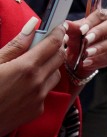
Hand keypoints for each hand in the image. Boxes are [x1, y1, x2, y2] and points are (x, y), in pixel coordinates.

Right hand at [0, 17, 64, 135]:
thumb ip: (16, 45)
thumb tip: (33, 24)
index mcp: (26, 67)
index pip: (53, 43)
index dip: (59, 32)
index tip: (61, 26)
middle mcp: (38, 83)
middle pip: (59, 58)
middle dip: (56, 48)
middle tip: (46, 44)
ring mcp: (39, 98)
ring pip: (56, 76)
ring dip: (50, 67)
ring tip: (32, 66)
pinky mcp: (37, 111)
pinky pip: (47, 93)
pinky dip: (41, 86)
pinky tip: (25, 87)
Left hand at [70, 8, 106, 72]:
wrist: (86, 51)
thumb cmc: (82, 36)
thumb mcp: (76, 31)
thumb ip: (73, 28)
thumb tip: (66, 25)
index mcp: (106, 14)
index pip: (101, 15)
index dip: (91, 22)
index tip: (81, 30)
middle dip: (99, 33)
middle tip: (86, 41)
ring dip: (100, 48)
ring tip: (86, 55)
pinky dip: (100, 60)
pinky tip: (88, 62)